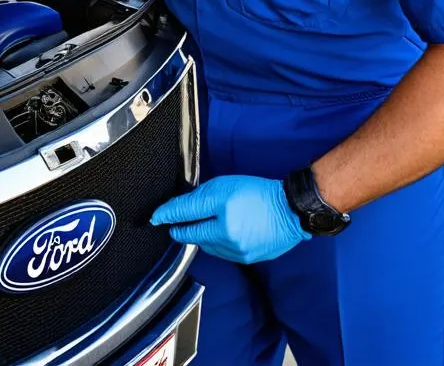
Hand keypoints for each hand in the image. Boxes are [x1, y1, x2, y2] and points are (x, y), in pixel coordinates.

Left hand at [150, 175, 309, 264]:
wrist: (289, 211)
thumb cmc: (257, 192)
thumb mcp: (226, 185)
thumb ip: (202, 195)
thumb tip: (183, 206)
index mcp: (221, 207)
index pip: (186, 211)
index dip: (167, 214)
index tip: (154, 217)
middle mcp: (227, 231)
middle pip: (192, 233)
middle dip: (179, 228)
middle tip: (170, 224)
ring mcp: (236, 249)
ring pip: (205, 245)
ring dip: (197, 236)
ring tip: (194, 227)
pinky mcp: (244, 259)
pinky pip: (219, 252)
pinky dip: (213, 244)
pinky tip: (215, 235)